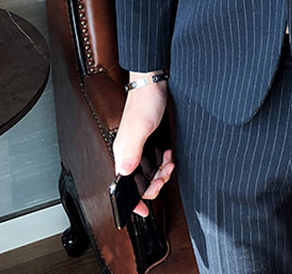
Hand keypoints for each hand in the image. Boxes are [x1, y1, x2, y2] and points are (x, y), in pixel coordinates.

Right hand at [112, 72, 173, 217]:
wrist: (154, 80)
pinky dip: (163, 160)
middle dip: (153, 184)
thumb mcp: (140, 127)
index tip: (144, 211)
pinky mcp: (147, 139)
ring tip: (170, 162)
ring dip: (160, 172)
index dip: (132, 201)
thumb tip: (124, 175)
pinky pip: (153, 159)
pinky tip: (169, 152)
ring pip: (147, 171)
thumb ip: (131, 152)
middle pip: (137, 181)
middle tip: (165, 175)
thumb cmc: (146, 100)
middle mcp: (127, 151)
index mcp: (122, 152)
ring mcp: (137, 145)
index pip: (122, 186)